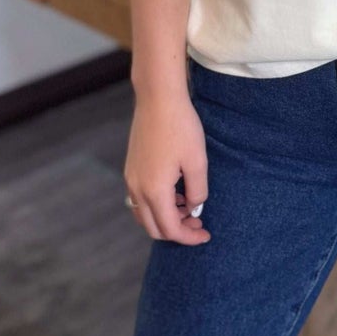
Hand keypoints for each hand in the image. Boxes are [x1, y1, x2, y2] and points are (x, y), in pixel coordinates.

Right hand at [124, 91, 210, 243]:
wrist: (158, 98)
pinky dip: (156, 204)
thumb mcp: (197, 162)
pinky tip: (175, 192)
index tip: (205, 234)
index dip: (189, 237)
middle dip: (177, 231)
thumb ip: (197, 191)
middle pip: (153, 228)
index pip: (170, 229)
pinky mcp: (131, 168)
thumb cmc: (181, 127)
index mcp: (154, 190)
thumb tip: (193, 207)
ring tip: (188, 206)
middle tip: (198, 223)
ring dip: (165, 218)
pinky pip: (140, 198)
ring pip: (144, 214)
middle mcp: (137, 188)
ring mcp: (131, 178)